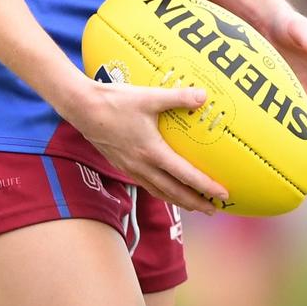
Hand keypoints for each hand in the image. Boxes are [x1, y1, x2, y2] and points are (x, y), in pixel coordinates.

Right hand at [68, 80, 227, 214]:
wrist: (83, 108)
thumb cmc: (116, 101)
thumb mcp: (149, 96)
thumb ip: (177, 97)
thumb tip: (203, 96)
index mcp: (152, 152)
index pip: (185, 176)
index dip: (206, 187)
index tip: (223, 195)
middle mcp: (142, 166)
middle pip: (174, 192)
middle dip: (196, 203)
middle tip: (214, 209)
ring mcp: (130, 168)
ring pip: (159, 191)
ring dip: (179, 200)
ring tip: (194, 204)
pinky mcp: (121, 164)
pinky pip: (146, 184)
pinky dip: (161, 191)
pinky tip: (165, 186)